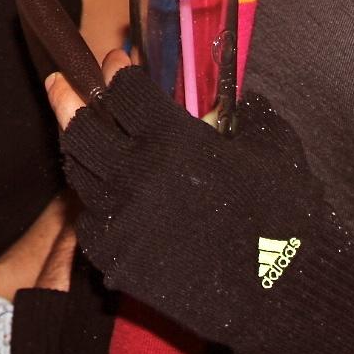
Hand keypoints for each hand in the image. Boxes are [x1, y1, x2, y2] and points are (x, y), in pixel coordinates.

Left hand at [45, 66, 353, 353]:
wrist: (289, 292)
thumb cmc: (289, 216)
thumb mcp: (273, 148)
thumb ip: (247, 116)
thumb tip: (242, 99)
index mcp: (173, 139)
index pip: (122, 91)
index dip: (116, 72)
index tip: (115, 61)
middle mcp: (136, 174)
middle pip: (81, 127)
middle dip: (71, 99)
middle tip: (64, 82)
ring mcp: (122, 218)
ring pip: (77, 172)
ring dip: (80, 149)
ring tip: (83, 133)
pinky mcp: (117, 258)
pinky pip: (89, 221)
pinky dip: (94, 203)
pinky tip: (104, 193)